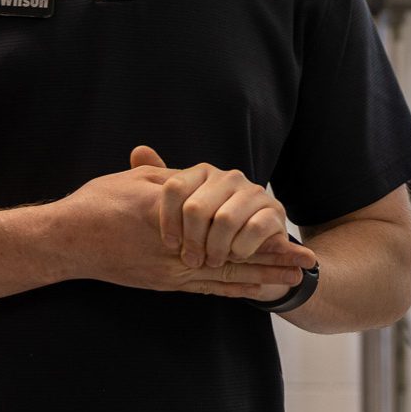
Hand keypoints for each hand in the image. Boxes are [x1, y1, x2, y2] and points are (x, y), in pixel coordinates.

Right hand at [55, 150, 306, 299]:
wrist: (65, 240)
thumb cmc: (96, 204)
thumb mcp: (136, 181)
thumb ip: (169, 179)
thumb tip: (195, 179)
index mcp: (174, 216)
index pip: (225, 222)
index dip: (258, 229)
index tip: (289, 231)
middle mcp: (177, 248)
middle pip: (234, 255)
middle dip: (272, 258)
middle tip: (307, 261)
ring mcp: (170, 270)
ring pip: (223, 276)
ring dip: (259, 277)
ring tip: (292, 280)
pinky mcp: (162, 283)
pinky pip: (202, 289)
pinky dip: (230, 290)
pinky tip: (251, 292)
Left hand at [133, 146, 316, 274]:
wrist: (254, 240)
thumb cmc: (211, 225)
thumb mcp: (184, 207)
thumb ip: (160, 183)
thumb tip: (137, 151)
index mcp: (202, 172)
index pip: (175, 188)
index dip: (168, 221)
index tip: (169, 244)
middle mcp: (227, 177)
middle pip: (196, 208)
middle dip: (192, 241)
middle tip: (192, 260)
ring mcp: (252, 192)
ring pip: (225, 221)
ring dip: (216, 249)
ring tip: (213, 260)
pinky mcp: (273, 210)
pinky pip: (253, 230)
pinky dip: (240, 249)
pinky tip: (235, 255)